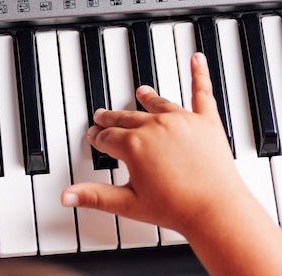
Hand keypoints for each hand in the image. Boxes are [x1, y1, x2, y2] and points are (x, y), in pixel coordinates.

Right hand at [61, 52, 245, 237]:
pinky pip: (202, 92)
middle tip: (104, 116)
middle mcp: (156, 127)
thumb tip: (66, 197)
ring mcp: (182, 121)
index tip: (94, 137)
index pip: (107, 138)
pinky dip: (200, 74)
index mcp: (134, 145)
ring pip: (158, 104)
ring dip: (147, 98)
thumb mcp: (127, 203)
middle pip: (127, 118)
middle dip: (113, 118)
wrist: (215, 209)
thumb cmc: (176, 208)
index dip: (98, 139)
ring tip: (141, 93)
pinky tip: (197, 59)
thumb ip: (94, 196)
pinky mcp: (206, 122)